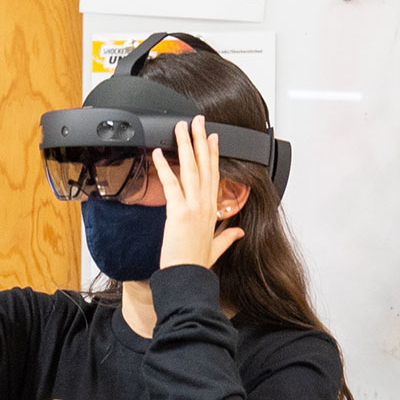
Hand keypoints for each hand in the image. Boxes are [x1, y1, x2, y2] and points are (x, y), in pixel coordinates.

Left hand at [150, 119, 244, 273]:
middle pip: (205, 165)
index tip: (212, 138)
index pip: (214, 175)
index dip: (213, 154)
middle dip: (201, 141)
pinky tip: (159, 153)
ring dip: (186, 145)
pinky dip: (165, 167)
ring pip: (191, 169)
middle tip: (198, 121)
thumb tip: (239, 232)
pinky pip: (171, 184)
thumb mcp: (216, 249)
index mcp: (212, 210)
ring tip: (182, 127)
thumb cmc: (197, 265)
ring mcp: (193, 207)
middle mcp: (205, 204)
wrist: (188, 278)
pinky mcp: (178, 212)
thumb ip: (227, 237)